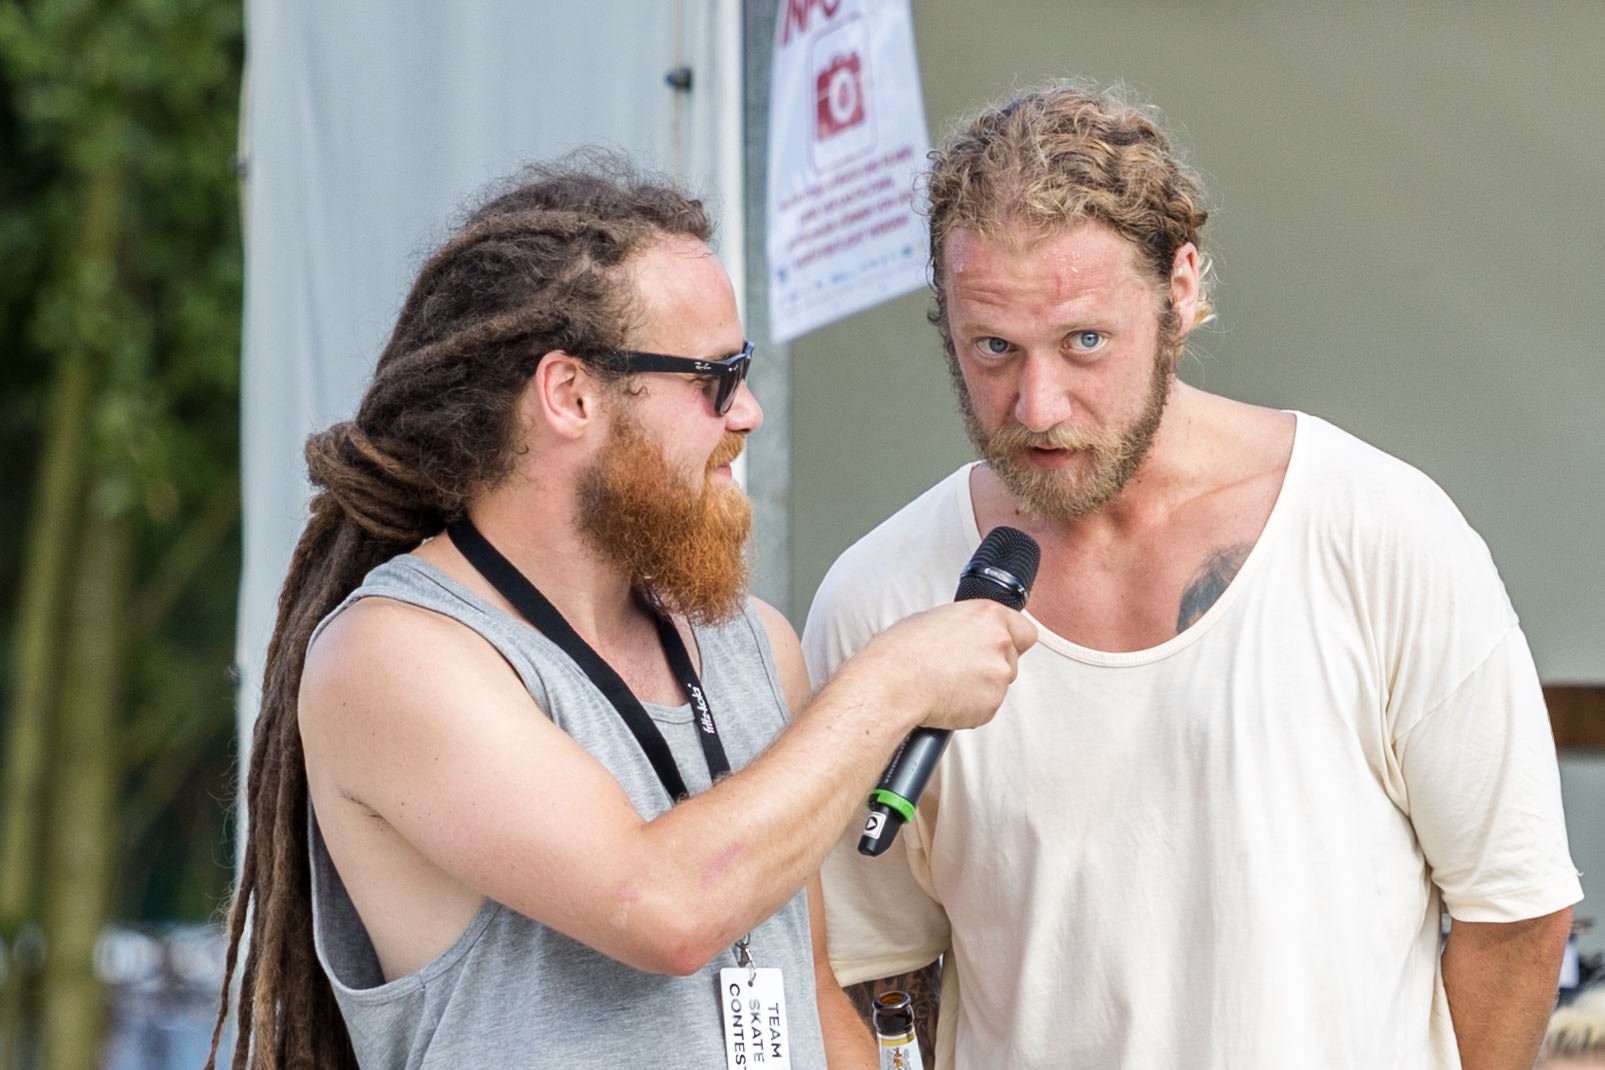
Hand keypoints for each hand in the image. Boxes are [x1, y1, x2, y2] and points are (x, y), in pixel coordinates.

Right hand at [838, 600, 1036, 733]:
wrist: (892, 684)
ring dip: (980, 687)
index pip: (1024, 631)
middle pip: (1011, 659)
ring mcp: (998, 674)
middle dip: (990, 666)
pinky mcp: (992, 703)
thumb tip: (966, 634)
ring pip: (998, 684)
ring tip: (947, 684)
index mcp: (987, 615)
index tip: (998, 648)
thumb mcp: (933, 619)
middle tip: (960, 669)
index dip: (1011, 641)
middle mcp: (999, 642)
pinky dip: (972, 707)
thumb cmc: (902, 652)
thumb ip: (964, 626)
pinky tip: (947, 699)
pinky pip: (987, 706)